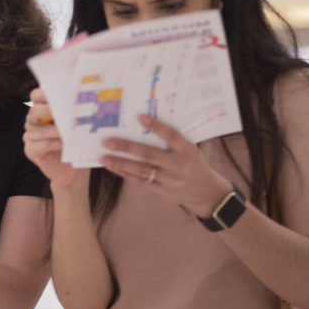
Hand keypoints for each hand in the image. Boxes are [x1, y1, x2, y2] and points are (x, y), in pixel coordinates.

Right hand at [23, 88, 83, 186]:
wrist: (72, 169)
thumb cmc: (75, 143)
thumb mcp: (76, 125)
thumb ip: (72, 113)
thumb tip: (80, 99)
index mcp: (43, 111)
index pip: (36, 96)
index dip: (43, 94)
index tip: (58, 94)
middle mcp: (34, 122)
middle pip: (33, 111)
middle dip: (48, 110)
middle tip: (63, 113)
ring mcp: (30, 137)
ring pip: (36, 129)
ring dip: (54, 130)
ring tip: (68, 132)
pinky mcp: (30, 151)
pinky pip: (39, 144)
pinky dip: (53, 143)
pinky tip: (64, 144)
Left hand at [99, 114, 230, 216]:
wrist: (205, 191)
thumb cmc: (192, 162)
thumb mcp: (189, 148)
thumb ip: (171, 139)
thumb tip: (144, 122)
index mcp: (186, 150)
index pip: (171, 135)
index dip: (156, 126)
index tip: (139, 116)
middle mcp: (178, 165)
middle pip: (149, 154)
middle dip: (126, 148)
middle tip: (107, 141)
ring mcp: (170, 179)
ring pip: (141, 170)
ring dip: (120, 163)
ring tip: (103, 156)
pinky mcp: (162, 191)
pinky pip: (140, 181)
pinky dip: (125, 173)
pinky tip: (112, 166)